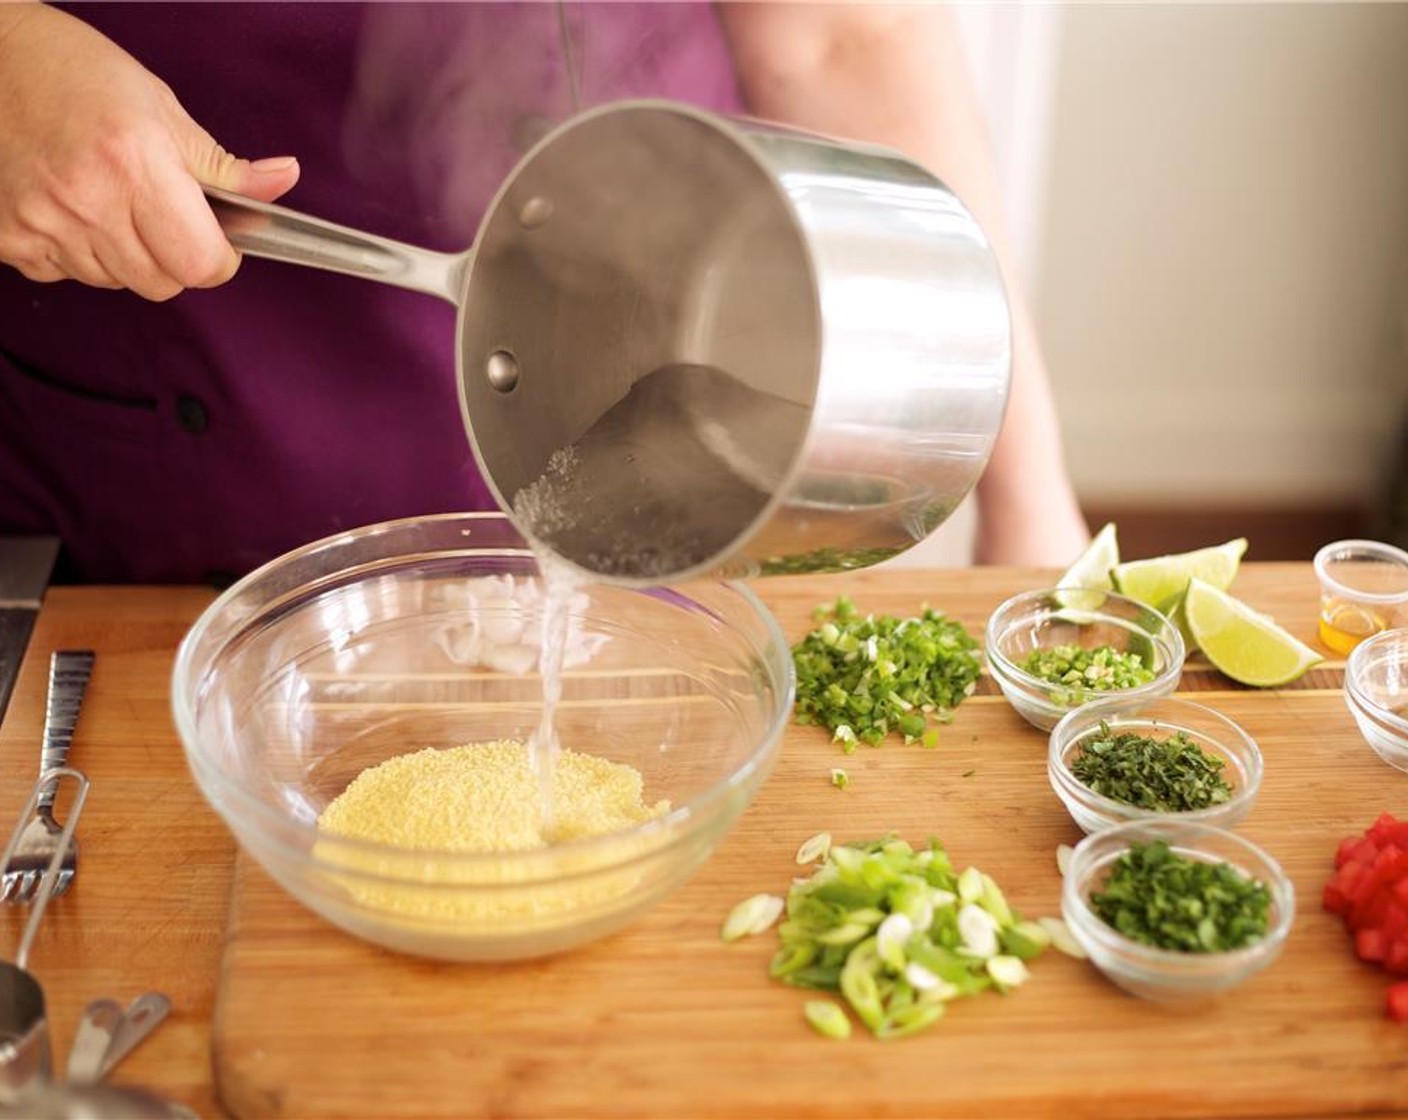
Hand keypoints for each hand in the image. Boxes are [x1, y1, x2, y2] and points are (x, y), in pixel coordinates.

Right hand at [0, 4, 299, 299]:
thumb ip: (224, 165)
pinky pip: (66, 274)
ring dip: (126, 255)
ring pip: (116, 282)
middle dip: (175, 259)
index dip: (218, 259)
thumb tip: (283, 179)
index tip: (217, 240)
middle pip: (162, 283)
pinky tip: (70, 207)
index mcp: (134, 164)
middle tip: (162, 215)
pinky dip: (78, 253)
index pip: (199, 263)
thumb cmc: (74, 73)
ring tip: (108, 200)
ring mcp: (42, 223)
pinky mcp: (8, 237)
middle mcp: (86, 199)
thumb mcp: (162, 109)